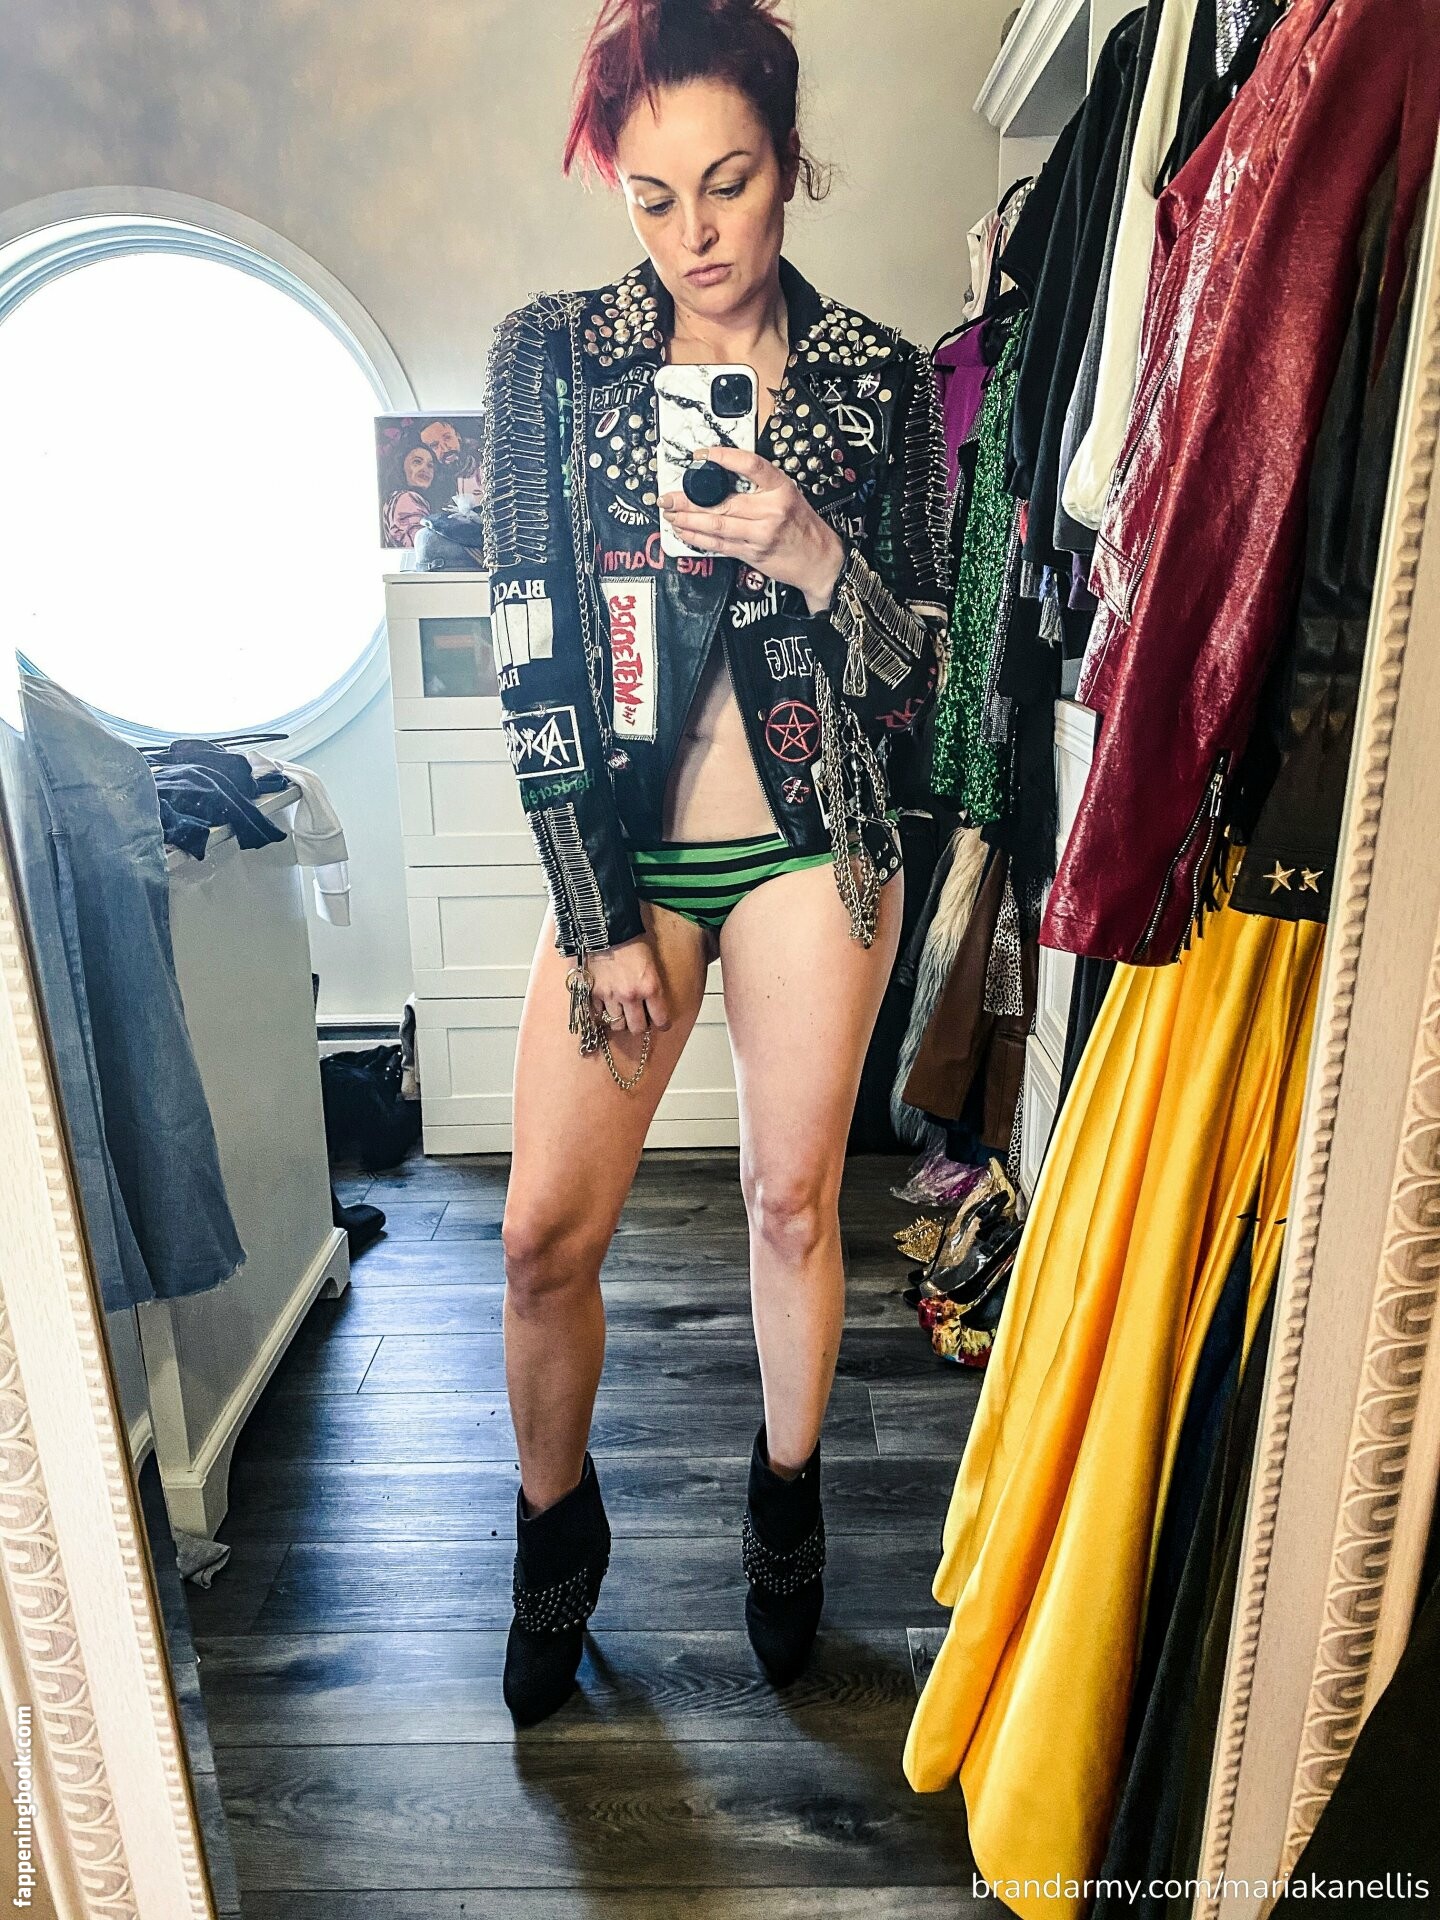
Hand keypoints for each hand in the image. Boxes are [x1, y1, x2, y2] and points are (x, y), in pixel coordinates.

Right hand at [587, 934, 670, 1035]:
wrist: (603, 925)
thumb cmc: (628, 938)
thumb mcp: (650, 961)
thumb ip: (650, 984)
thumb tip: (650, 1000)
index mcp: (650, 986)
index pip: (661, 1019)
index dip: (662, 1023)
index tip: (660, 1023)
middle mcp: (631, 995)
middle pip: (637, 1028)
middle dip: (639, 1025)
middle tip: (638, 1019)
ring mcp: (610, 996)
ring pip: (616, 1024)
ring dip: (619, 1020)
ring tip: (619, 1012)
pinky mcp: (591, 993)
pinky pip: (597, 1015)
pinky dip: (600, 1013)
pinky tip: (603, 1006)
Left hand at [660, 446, 845, 613]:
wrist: (820, 560)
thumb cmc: (803, 526)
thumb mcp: (788, 495)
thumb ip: (759, 487)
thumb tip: (721, 478)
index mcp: (781, 488)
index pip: (750, 465)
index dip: (724, 457)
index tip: (702, 455)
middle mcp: (770, 510)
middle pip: (722, 501)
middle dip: (688, 500)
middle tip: (668, 497)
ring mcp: (760, 534)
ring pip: (716, 525)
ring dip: (688, 520)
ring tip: (671, 514)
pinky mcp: (752, 553)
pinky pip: (720, 544)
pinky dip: (698, 538)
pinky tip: (685, 532)